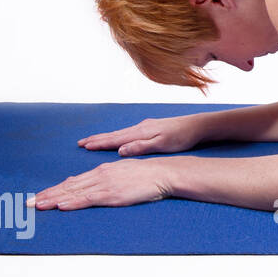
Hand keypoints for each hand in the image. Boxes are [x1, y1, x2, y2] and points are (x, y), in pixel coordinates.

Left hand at [29, 157, 171, 210]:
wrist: (162, 173)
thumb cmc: (145, 175)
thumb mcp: (121, 173)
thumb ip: (103, 178)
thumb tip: (88, 184)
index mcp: (101, 171)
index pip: (72, 182)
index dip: (53, 190)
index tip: (38, 196)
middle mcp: (99, 176)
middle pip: (67, 187)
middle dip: (46, 195)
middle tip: (27, 203)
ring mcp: (105, 185)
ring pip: (73, 193)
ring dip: (53, 199)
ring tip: (37, 205)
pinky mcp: (112, 194)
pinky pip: (88, 199)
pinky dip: (73, 202)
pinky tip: (61, 206)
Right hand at [77, 114, 202, 156]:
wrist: (197, 126)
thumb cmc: (181, 137)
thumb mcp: (162, 145)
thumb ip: (141, 147)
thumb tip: (120, 150)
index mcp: (141, 132)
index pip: (115, 139)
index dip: (99, 143)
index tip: (84, 146)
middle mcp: (140, 128)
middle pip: (114, 134)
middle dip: (97, 139)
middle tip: (81, 142)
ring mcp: (145, 127)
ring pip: (120, 133)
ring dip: (105, 137)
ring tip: (93, 140)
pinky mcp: (150, 128)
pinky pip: (128, 133)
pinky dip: (117, 136)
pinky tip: (116, 139)